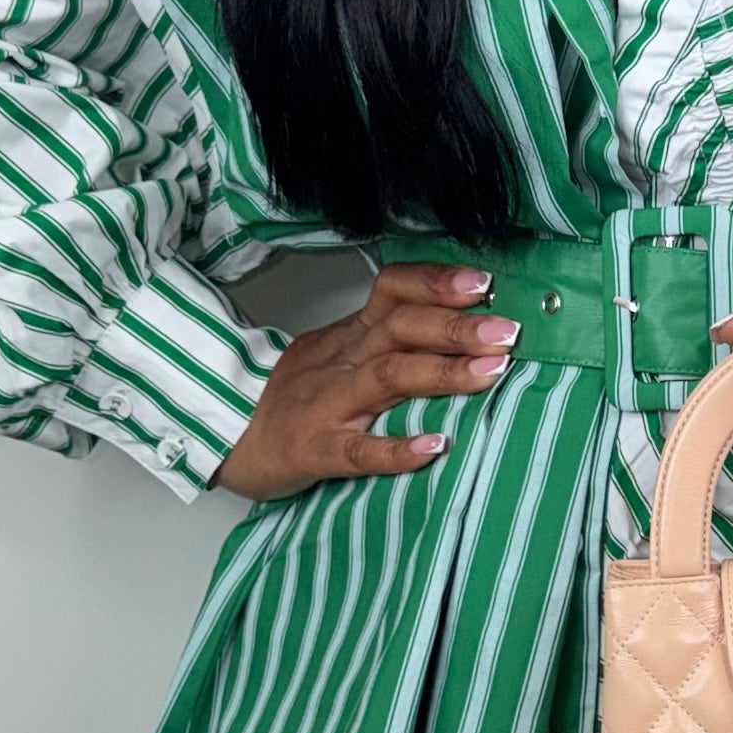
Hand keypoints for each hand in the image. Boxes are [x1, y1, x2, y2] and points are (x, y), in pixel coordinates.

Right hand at [215, 262, 514, 498]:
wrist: (226, 434)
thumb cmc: (295, 396)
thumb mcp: (338, 352)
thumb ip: (392, 340)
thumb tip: (467, 327)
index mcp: (351, 335)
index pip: (393, 291)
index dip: (436, 282)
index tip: (485, 283)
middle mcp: (343, 361)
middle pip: (400, 329)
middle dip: (455, 326)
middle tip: (507, 331)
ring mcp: (328, 405)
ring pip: (386, 378)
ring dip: (441, 372)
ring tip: (490, 371)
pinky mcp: (315, 450)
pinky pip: (356, 450)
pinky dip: (395, 449)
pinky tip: (433, 448)